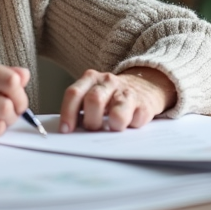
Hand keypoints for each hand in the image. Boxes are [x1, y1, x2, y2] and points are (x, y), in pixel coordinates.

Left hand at [59, 67, 175, 133]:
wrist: (145, 85)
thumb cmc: (112, 96)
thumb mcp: (94, 94)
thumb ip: (81, 107)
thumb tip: (69, 131)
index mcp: (90, 79)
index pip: (74, 93)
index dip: (68, 113)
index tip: (66, 130)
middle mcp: (108, 82)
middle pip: (94, 100)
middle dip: (91, 122)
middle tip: (93, 130)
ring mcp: (127, 92)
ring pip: (117, 114)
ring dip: (112, 126)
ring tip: (113, 128)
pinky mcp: (144, 105)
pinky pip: (135, 121)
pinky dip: (130, 127)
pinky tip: (129, 124)